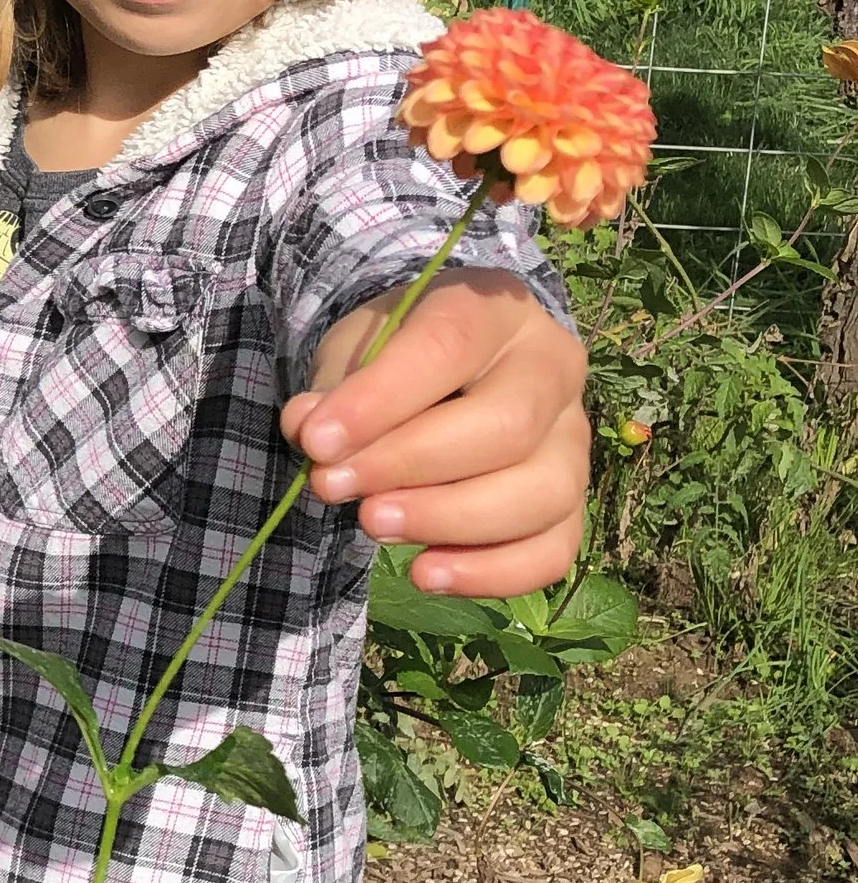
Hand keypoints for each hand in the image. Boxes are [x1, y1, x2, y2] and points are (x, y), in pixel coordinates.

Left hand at [282, 267, 589, 597]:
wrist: (447, 373)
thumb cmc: (398, 358)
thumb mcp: (356, 350)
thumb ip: (333, 387)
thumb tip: (309, 427)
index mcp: (494, 308)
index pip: (448, 346)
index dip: (381, 399)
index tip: (317, 442)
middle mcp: (552, 367)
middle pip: (507, 427)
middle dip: (411, 466)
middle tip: (334, 488)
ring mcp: (573, 438)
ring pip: (541, 493)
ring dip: (449, 522)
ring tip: (371, 526)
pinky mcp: (572, 501)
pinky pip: (553, 550)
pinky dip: (491, 573)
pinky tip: (426, 574)